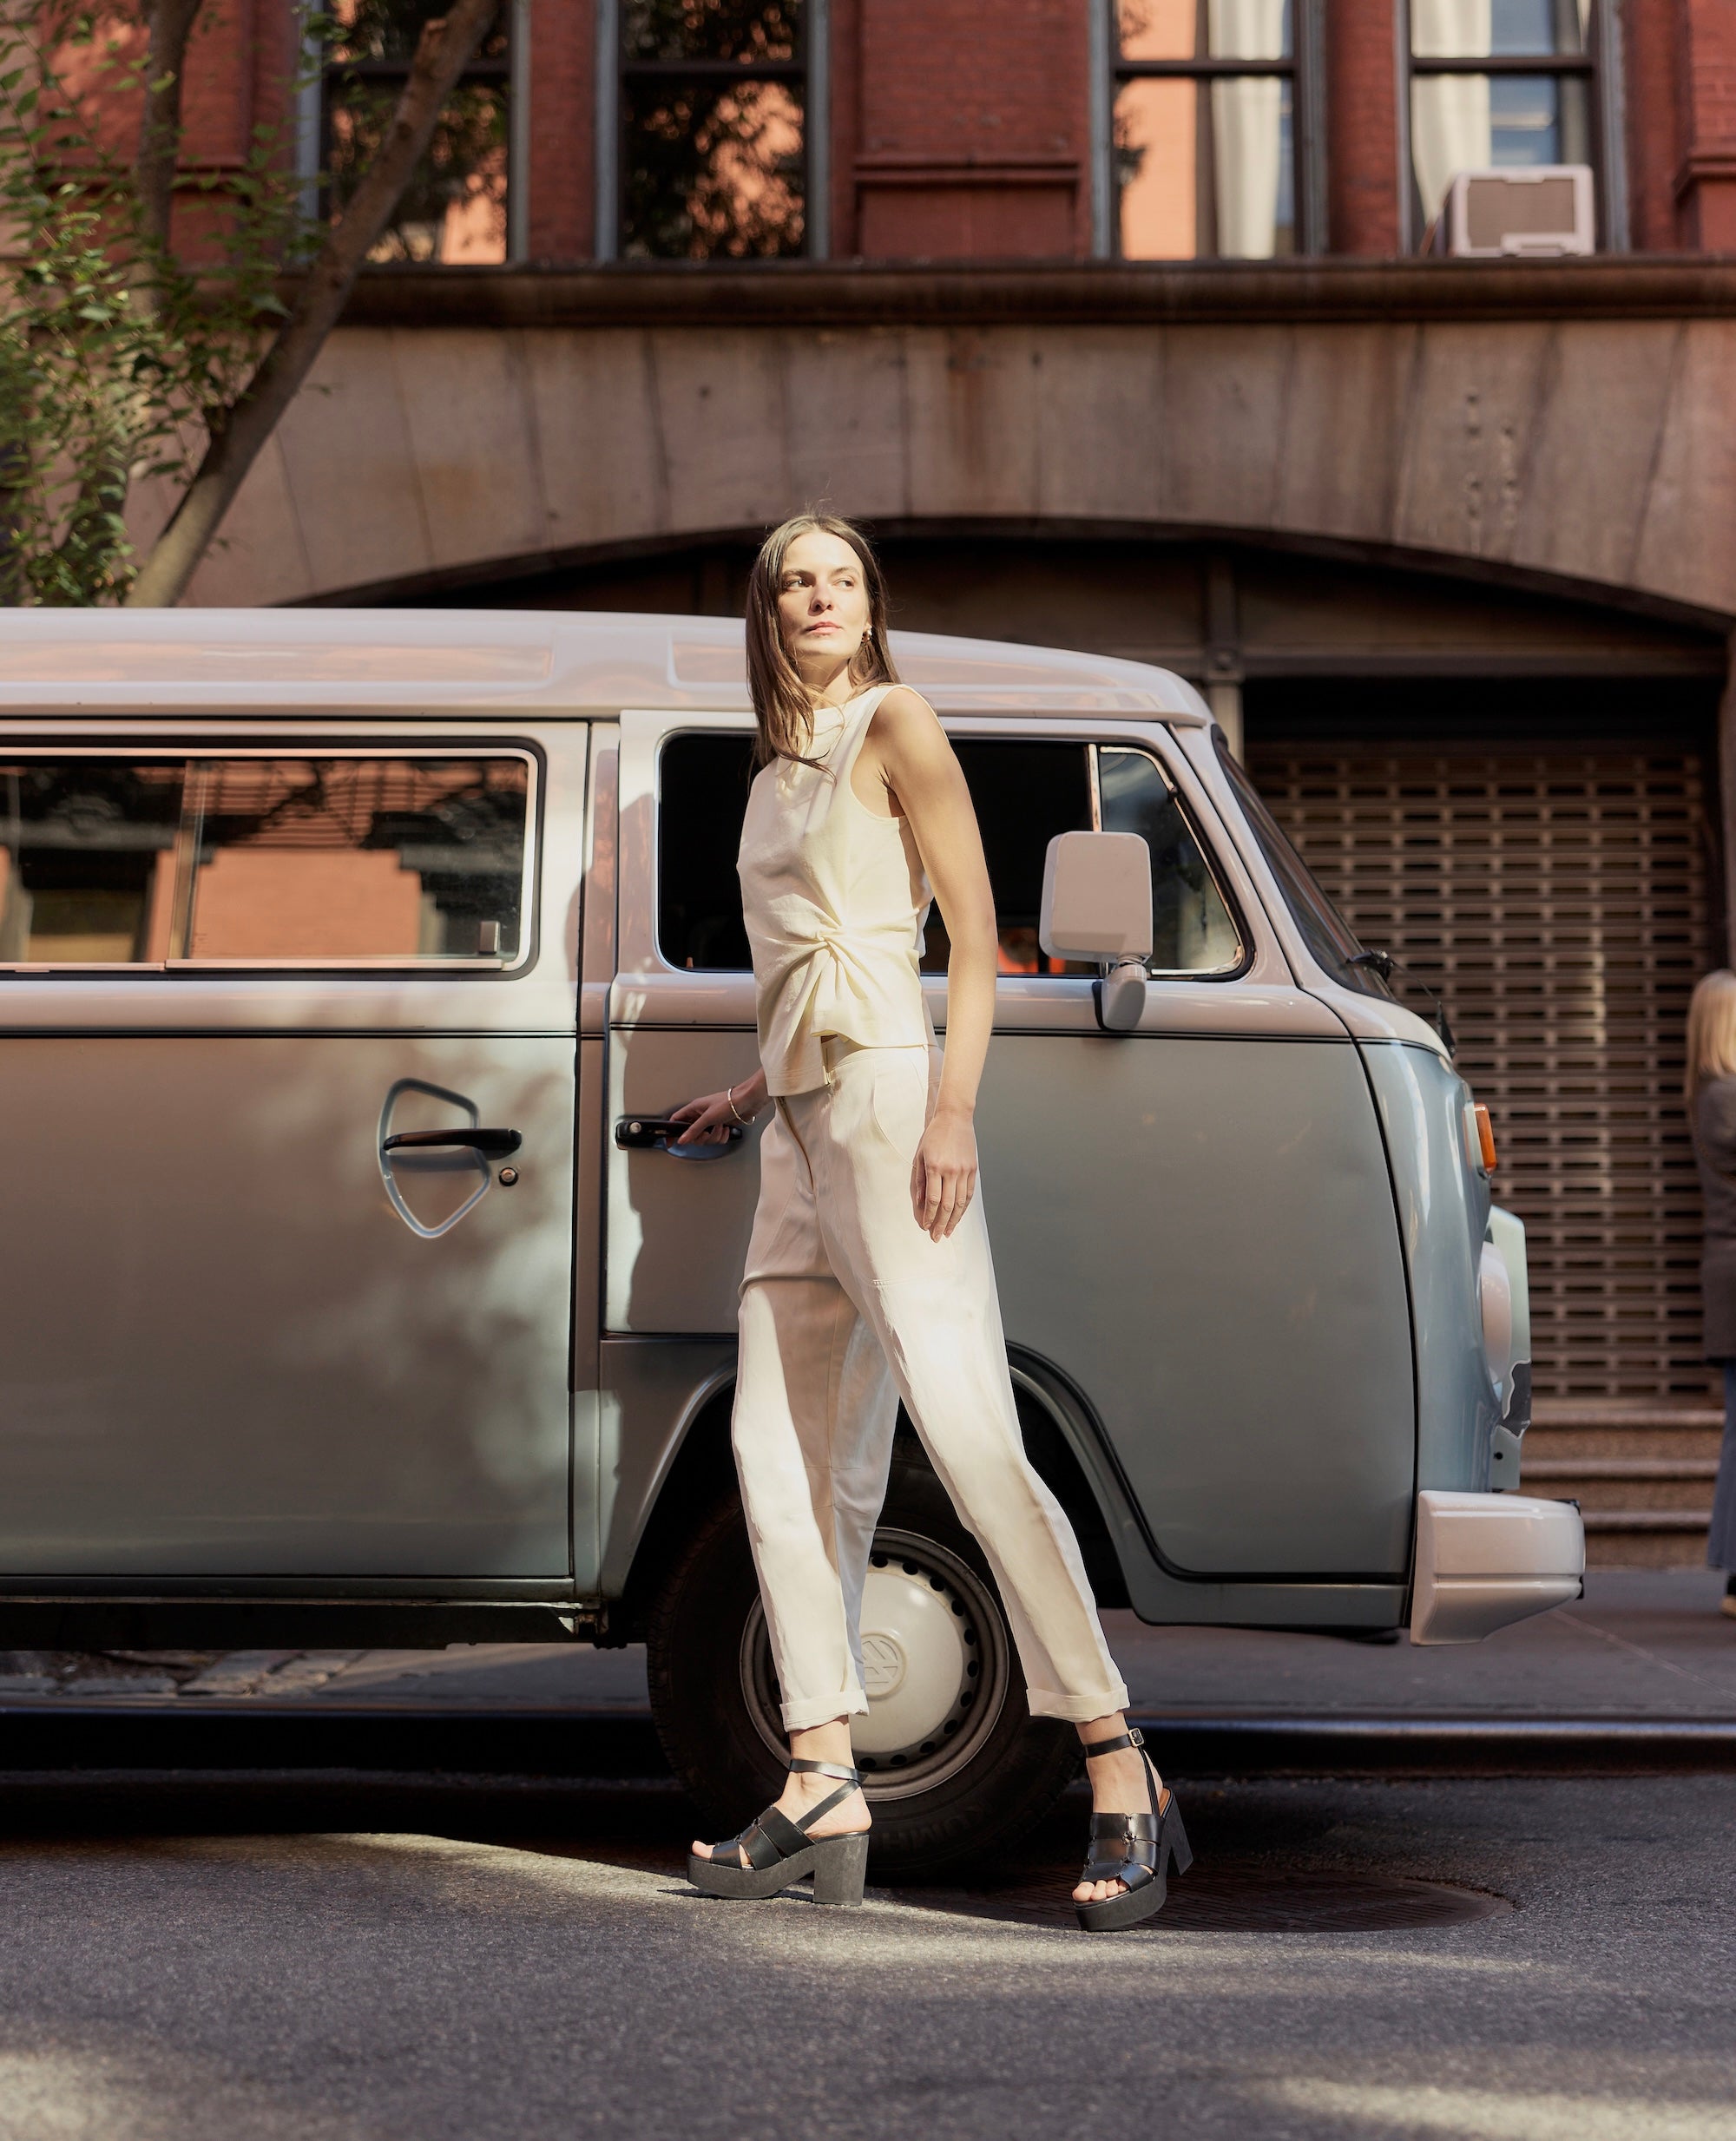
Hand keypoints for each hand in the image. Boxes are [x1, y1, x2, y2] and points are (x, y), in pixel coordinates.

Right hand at [670, 1072, 764, 1145]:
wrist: (748, 1101)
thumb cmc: (728, 1102)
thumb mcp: (708, 1117)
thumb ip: (694, 1130)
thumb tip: (682, 1139)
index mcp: (694, 1108)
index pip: (677, 1120)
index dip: (673, 1132)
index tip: (671, 1142)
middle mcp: (701, 1115)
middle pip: (692, 1134)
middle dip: (701, 1137)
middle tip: (707, 1133)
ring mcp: (711, 1121)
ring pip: (706, 1138)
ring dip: (715, 1136)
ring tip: (721, 1126)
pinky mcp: (721, 1126)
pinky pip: (717, 1139)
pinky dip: (722, 1136)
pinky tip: (727, 1128)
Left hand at [910, 1105, 976, 1240]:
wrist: (954, 1118)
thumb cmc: (933, 1135)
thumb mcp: (920, 1155)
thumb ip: (920, 1180)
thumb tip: (919, 1203)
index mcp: (935, 1167)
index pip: (932, 1199)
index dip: (928, 1216)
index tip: (925, 1227)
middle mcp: (951, 1171)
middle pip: (947, 1205)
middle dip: (940, 1224)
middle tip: (936, 1237)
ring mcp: (964, 1171)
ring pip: (960, 1203)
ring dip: (953, 1220)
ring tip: (947, 1232)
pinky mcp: (973, 1169)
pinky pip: (969, 1194)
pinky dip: (964, 1208)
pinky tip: (958, 1217)